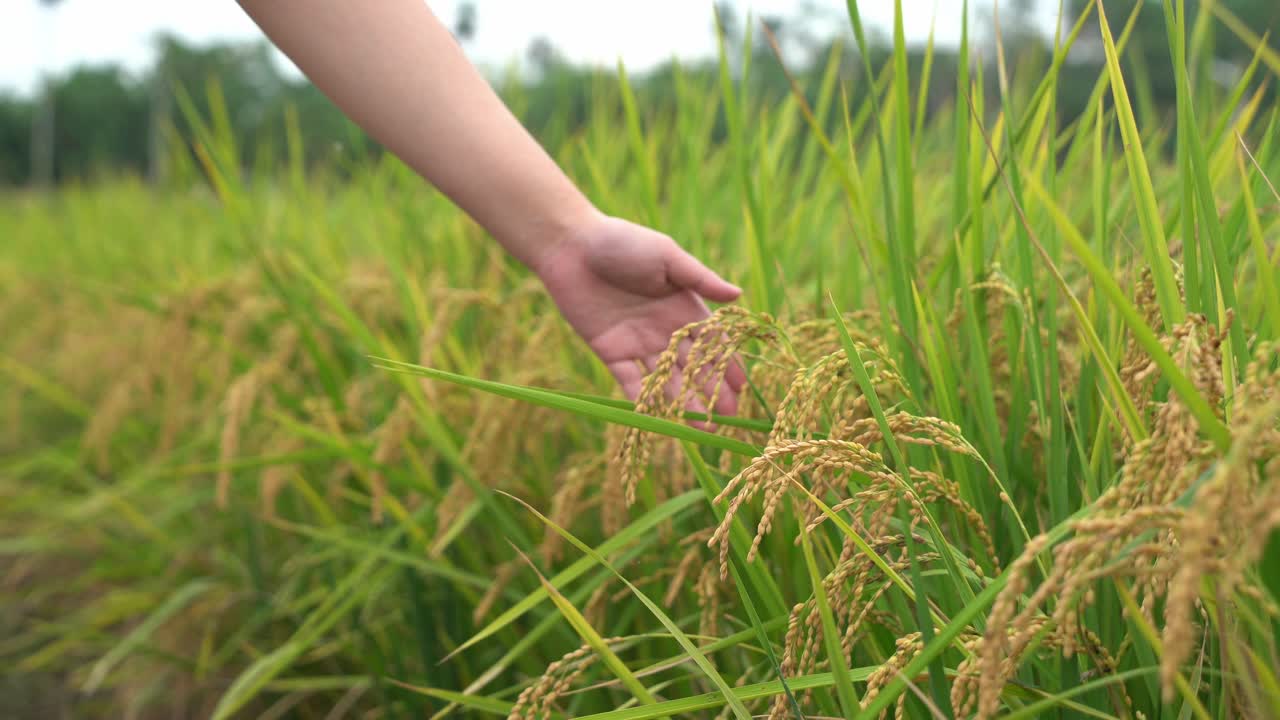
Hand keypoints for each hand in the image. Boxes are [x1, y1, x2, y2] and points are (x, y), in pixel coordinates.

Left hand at [534, 212, 746, 418]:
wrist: (572, 246)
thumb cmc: (623, 242)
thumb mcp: (667, 256)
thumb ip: (700, 279)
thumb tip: (739, 295)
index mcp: (683, 307)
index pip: (711, 342)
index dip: (726, 364)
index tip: (742, 387)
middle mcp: (664, 330)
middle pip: (692, 366)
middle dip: (711, 391)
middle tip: (728, 416)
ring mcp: (637, 342)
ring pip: (664, 378)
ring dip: (682, 401)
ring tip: (702, 425)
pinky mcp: (610, 351)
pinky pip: (628, 379)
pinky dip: (642, 399)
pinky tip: (659, 418)